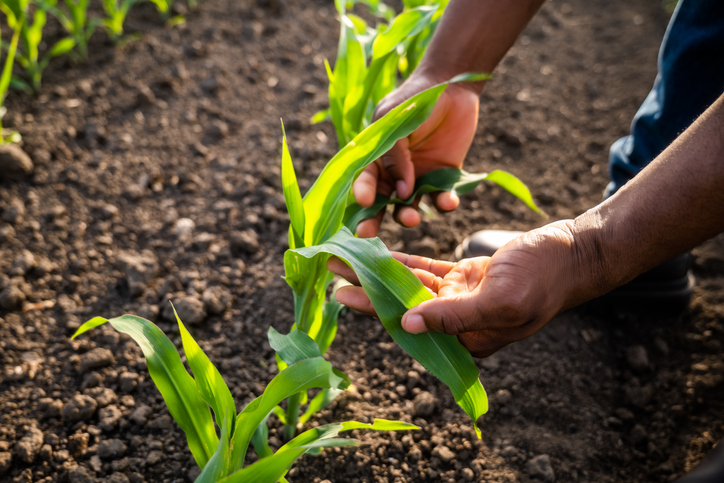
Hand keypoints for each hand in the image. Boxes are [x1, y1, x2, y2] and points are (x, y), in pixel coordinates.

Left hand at [328, 221, 589, 357]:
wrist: (573, 252)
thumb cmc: (544, 279)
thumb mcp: (501, 300)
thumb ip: (454, 317)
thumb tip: (408, 326)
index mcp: (467, 337)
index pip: (411, 325)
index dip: (374, 310)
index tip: (341, 295)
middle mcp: (458, 321)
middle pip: (403, 306)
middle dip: (367, 290)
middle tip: (331, 272)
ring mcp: (461, 298)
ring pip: (412, 286)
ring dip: (380, 273)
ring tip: (346, 259)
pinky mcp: (466, 277)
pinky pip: (428, 271)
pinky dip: (406, 263)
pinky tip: (380, 254)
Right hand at [353, 73, 480, 237]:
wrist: (452, 87)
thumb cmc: (416, 99)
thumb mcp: (396, 121)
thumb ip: (395, 154)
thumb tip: (400, 191)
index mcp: (377, 158)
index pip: (364, 180)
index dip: (362, 192)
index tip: (364, 202)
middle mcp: (395, 174)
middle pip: (381, 203)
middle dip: (373, 219)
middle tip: (367, 234)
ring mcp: (419, 178)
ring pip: (409, 206)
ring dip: (408, 216)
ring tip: (412, 218)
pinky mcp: (444, 179)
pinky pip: (441, 199)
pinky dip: (444, 204)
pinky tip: (448, 202)